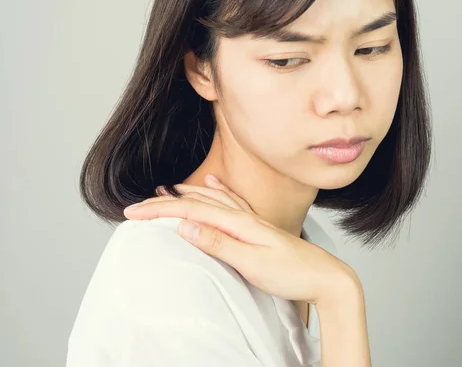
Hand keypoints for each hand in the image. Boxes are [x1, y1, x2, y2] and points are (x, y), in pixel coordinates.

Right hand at [123, 175, 358, 305]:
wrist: (326, 278)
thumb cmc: (293, 273)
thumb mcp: (252, 262)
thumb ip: (219, 243)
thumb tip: (185, 225)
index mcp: (239, 223)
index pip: (191, 210)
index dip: (159, 211)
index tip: (132, 213)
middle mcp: (245, 218)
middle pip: (198, 202)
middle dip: (165, 202)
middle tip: (137, 205)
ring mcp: (252, 222)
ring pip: (212, 201)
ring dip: (187, 195)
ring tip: (167, 189)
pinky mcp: (259, 230)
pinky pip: (232, 204)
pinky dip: (218, 193)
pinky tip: (214, 187)